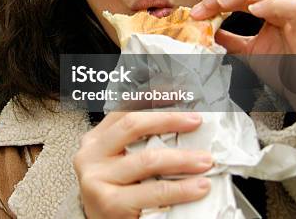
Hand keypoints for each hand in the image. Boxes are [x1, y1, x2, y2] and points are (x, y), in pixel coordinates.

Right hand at [73, 111, 211, 218]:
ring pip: (147, 159)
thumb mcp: (117, 162)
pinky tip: (199, 187)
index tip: (179, 93)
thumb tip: (181, 121)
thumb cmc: (115, 194)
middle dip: (169, 119)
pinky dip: (181, 189)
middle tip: (195, 121)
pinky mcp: (110, 203)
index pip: (123, 109)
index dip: (151, 98)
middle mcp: (90, 155)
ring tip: (205, 160)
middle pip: (132, 125)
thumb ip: (136, 144)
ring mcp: (97, 178)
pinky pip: (154, 191)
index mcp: (94, 140)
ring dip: (183, 158)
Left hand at [190, 0, 295, 109]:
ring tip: (222, 4)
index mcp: (272, 5)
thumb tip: (207, 31)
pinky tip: (253, 10)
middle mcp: (286, 0)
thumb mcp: (250, 51)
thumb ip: (230, 40)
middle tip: (205, 5)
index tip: (197, 11)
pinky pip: (291, 4)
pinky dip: (270, 4)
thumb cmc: (287, 68)